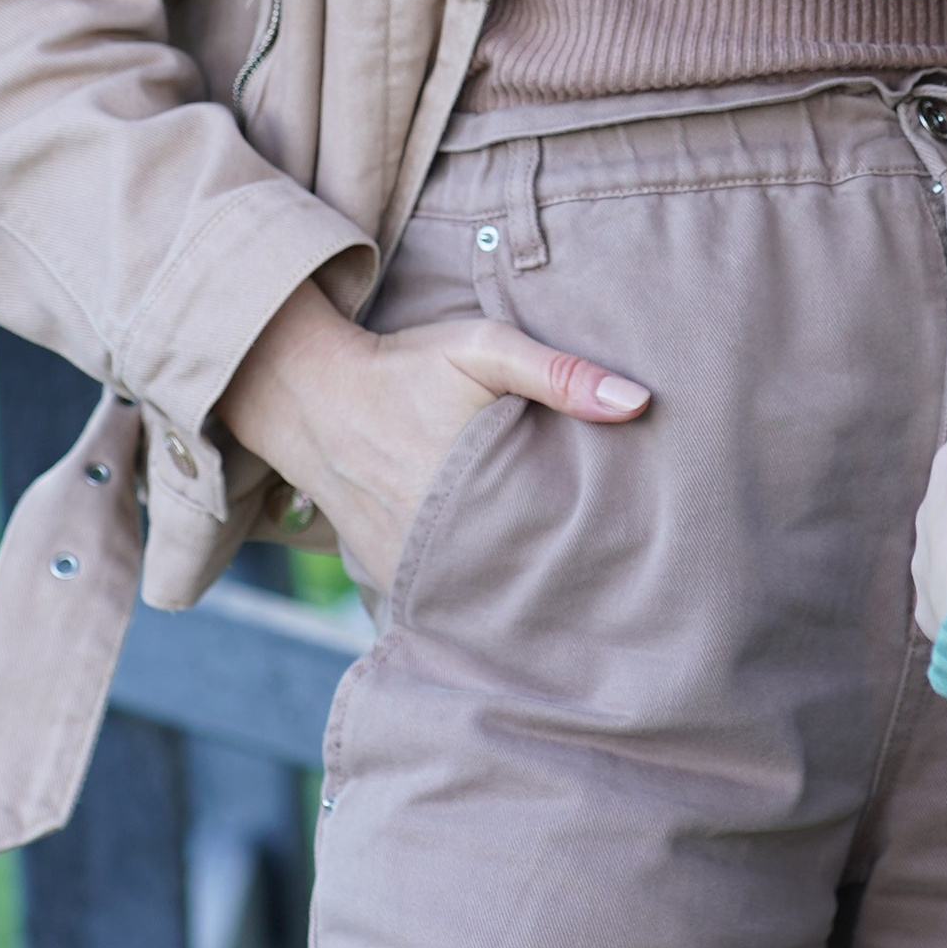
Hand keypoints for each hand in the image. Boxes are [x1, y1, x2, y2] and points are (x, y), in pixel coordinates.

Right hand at [221, 280, 647, 611]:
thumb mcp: (483, 349)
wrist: (308, 392)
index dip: (598, 543)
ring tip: (569, 591)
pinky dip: (473, 592)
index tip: (633, 544)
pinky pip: (443, 598)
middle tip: (615, 577)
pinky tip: (506, 584)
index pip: (558, 538)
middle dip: (567, 576)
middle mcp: (440, 541)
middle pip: (527, 576)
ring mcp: (410, 567)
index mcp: (475, 488)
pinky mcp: (390, 575)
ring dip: (520, 591)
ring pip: (484, 596)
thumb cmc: (405, 367)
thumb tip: (638, 403)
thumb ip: (559, 373)